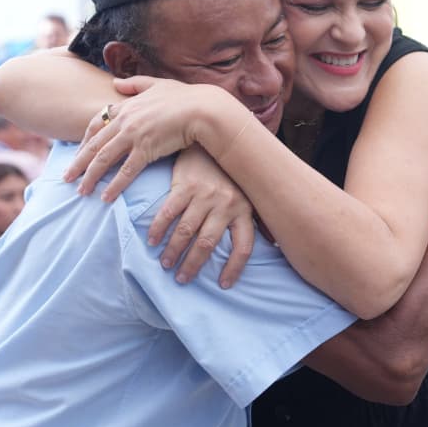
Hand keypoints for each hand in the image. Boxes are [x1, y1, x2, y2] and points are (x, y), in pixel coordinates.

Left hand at [63, 77, 225, 200]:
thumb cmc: (185, 97)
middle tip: (65, 178)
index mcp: (126, 106)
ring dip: (90, 177)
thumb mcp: (157, 84)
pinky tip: (106, 197)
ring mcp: (134, 135)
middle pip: (94, 145)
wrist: (202, 108)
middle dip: (78, 163)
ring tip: (81, 191)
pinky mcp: (146, 149)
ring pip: (104, 159)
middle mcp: (125, 121)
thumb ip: (135, 84)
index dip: (84, 140)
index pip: (97, 123)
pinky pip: (126, 171)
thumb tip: (116, 82)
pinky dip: (114, 185)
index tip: (77, 153)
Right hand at [150, 146, 255, 287]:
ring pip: (186, 231)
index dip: (234, 268)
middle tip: (182, 279)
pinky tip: (152, 241)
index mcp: (244, 210)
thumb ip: (255, 219)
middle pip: (208, 244)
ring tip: (166, 264)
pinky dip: (159, 229)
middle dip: (193, 265)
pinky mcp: (185, 185)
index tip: (223, 285)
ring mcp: (204, 195)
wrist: (210, 141)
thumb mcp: (247, 195)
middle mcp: (226, 204)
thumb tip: (274, 243)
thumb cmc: (228, 175)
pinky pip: (169, 212)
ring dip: (173, 251)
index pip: (243, 247)